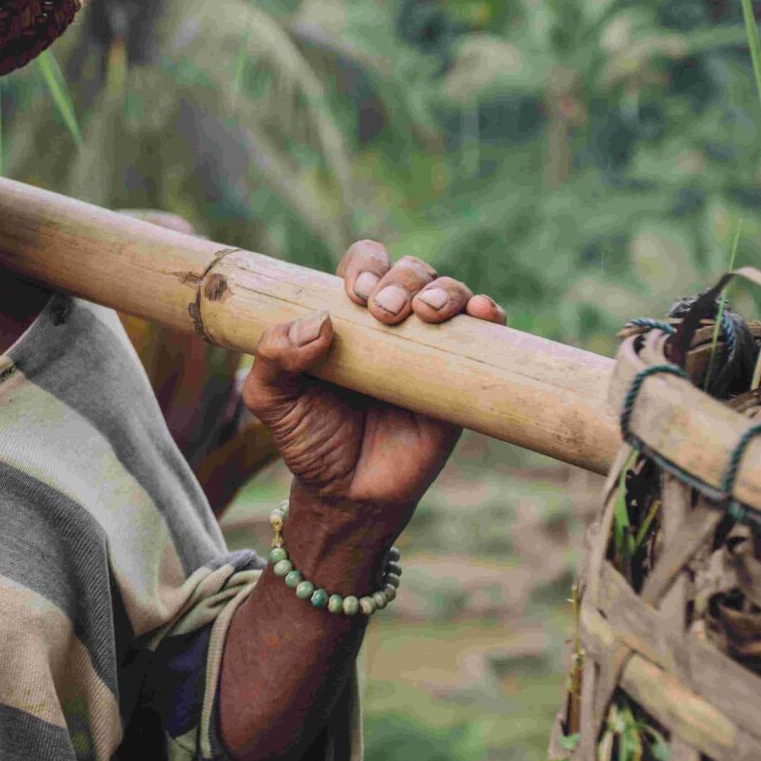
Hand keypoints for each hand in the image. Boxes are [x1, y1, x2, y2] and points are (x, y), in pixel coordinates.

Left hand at [238, 239, 505, 558]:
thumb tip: (319, 322)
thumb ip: (273, 358)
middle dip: (401, 279)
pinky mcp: (463, 379)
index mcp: (349, 318)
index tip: (354, 292)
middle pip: (411, 272)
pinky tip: (481, 312)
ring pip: (450, 293)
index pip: (365, 267)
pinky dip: (488, 314)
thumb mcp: (272, 399)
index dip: (365, 266)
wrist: (349, 494)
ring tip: (426, 313)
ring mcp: (431, 349)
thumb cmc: (310, 440)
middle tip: (383, 312)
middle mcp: (394, 326)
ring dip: (443, 290)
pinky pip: (486, 335)